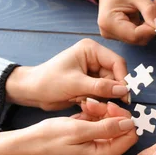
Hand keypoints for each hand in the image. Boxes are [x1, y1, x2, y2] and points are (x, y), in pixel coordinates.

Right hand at [0, 101, 136, 154]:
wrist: (29, 144)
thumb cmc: (50, 138)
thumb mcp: (79, 129)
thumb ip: (107, 127)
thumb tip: (130, 123)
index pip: (129, 137)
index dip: (123, 118)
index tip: (109, 104)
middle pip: (120, 132)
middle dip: (109, 113)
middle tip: (93, 102)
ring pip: (111, 128)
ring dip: (101, 113)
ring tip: (85, 105)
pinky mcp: (92, 149)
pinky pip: (101, 130)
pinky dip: (94, 118)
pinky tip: (84, 111)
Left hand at [6, 38, 130, 109]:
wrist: (31, 92)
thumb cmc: (48, 82)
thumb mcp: (75, 84)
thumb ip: (101, 87)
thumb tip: (123, 90)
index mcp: (91, 50)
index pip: (116, 63)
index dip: (123, 79)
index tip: (125, 95)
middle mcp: (94, 58)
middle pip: (115, 75)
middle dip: (111, 91)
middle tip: (108, 104)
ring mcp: (92, 71)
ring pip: (109, 86)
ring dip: (102, 97)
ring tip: (86, 101)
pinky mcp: (90, 83)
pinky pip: (102, 93)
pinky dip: (96, 100)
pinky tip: (83, 102)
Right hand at [95, 0, 155, 44]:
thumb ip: (150, 11)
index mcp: (109, 22)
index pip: (135, 35)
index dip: (151, 31)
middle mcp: (109, 31)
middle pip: (137, 38)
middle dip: (152, 26)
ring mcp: (113, 33)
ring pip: (140, 36)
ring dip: (150, 24)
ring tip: (154, 6)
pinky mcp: (120, 32)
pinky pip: (138, 33)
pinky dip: (146, 23)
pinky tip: (149, 10)